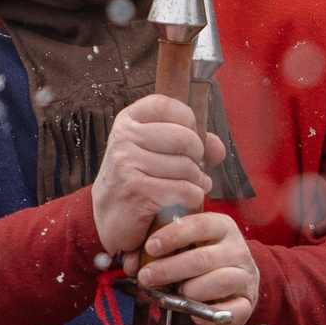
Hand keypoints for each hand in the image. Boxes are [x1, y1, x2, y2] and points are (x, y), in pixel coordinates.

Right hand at [90, 93, 225, 256]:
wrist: (106, 219)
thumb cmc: (136, 181)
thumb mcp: (153, 151)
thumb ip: (188, 141)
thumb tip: (218, 148)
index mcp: (128, 121)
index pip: (166, 105)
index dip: (188, 120)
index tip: (189, 139)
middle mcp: (124, 138)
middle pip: (183, 137)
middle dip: (197, 156)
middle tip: (192, 169)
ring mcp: (127, 163)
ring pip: (186, 167)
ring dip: (196, 181)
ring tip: (189, 186)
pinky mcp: (136, 191)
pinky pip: (184, 190)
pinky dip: (193, 197)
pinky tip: (185, 200)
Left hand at [136, 209, 258, 323]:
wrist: (233, 281)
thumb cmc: (201, 260)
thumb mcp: (187, 245)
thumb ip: (165, 247)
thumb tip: (133, 261)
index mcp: (221, 227)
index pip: (199, 225)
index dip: (173, 235)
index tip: (151, 246)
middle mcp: (237, 249)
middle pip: (203, 257)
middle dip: (170, 269)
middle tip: (147, 277)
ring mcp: (245, 275)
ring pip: (221, 280)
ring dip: (191, 290)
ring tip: (175, 295)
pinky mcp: (248, 300)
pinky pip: (233, 310)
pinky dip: (211, 315)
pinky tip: (194, 315)